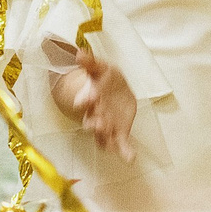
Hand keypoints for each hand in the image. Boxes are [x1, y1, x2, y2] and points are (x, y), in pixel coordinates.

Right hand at [65, 47, 136, 161]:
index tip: (84, 100)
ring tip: (113, 145)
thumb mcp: (100, 68)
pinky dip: (125, 152)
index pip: (84, 100)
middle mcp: (95, 115)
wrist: (114, 90)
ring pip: (103, 137)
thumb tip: (80, 53)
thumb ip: (90, 62)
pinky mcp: (118, 132)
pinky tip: (131, 158)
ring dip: (107, 140)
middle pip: (92, 122)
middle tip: (100, 124)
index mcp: (89, 97)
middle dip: (95, 124)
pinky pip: (120, 144)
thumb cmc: (104, 79)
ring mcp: (106, 126)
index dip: (84, 100)